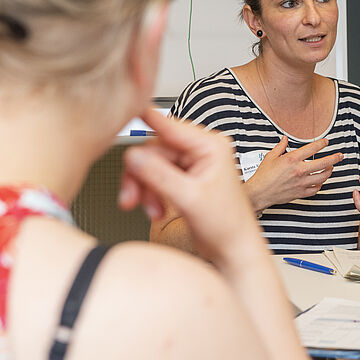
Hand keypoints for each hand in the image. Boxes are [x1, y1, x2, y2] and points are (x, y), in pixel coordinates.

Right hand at [118, 108, 260, 264]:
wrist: (232, 249)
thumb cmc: (226, 225)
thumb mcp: (190, 199)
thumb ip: (159, 176)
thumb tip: (134, 156)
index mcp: (211, 146)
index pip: (171, 127)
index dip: (147, 120)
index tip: (127, 109)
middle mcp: (201, 151)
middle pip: (154, 150)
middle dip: (141, 176)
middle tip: (132, 197)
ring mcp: (191, 164)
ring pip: (150, 165)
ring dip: (144, 188)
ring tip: (149, 210)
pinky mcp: (183, 178)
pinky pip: (154, 176)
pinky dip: (150, 193)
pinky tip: (156, 210)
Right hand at [245, 136, 343, 210]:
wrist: (259, 192)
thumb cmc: (263, 176)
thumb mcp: (270, 157)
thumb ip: (280, 147)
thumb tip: (285, 139)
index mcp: (292, 159)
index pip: (312, 149)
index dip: (322, 144)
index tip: (326, 142)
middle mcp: (299, 171)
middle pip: (324, 163)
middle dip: (334, 158)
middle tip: (340, 155)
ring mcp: (301, 183)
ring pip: (323, 177)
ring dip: (329, 171)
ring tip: (331, 168)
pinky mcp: (301, 193)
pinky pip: (316, 189)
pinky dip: (319, 184)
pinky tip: (319, 181)